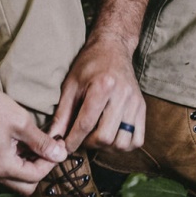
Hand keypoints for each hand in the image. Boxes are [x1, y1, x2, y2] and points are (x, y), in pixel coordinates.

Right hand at [0, 13, 65, 195]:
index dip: (52, 161)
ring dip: (29, 164)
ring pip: (16, 178)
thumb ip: (42, 142)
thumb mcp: (21, 122)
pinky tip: (23, 140)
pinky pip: (6, 168)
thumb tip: (60, 155)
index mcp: (2, 167)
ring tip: (37, 141)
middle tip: (49, 147)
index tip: (59, 144)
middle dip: (41, 168)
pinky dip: (18, 159)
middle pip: (26, 185)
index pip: (36, 176)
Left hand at [48, 33, 144, 152]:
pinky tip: (112, 136)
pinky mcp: (142, 108)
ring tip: (96, 137)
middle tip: (81, 138)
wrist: (113, 49)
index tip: (65, 147)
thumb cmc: (89, 65)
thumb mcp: (71, 85)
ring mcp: (135, 103)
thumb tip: (53, 138)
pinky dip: (123, 145)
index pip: (85, 123)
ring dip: (106, 147)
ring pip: (122, 143)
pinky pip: (137, 140)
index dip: (72, 140)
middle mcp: (122, 95)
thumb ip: (62, 114)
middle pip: (105, 137)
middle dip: (89, 144)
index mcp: (103, 86)